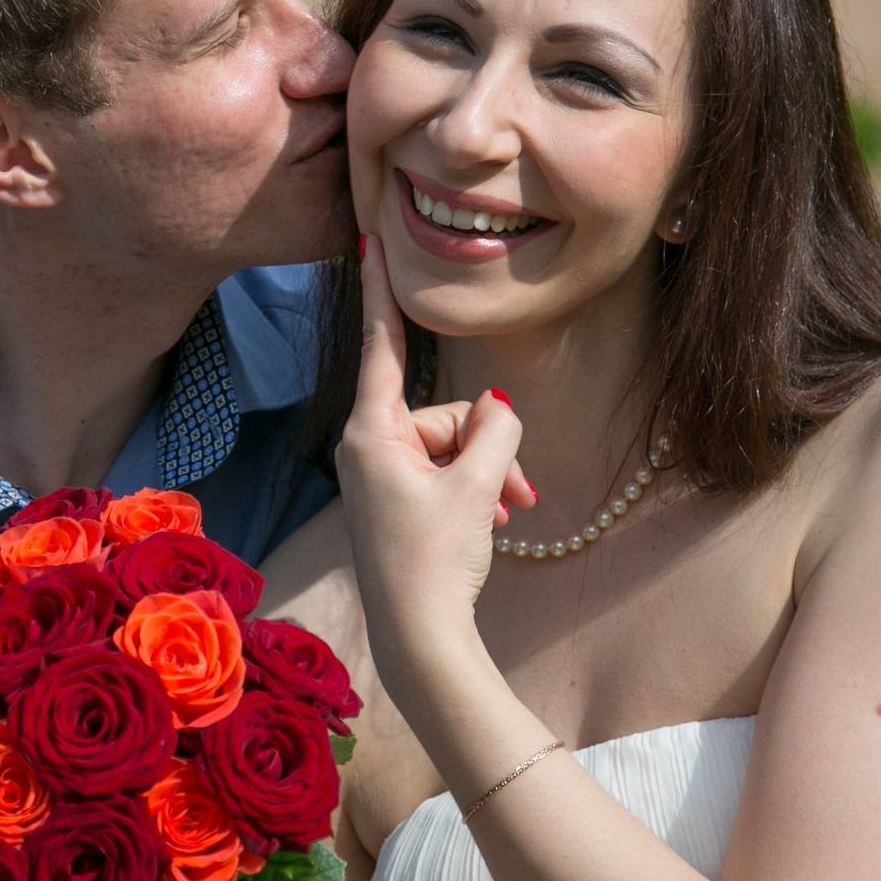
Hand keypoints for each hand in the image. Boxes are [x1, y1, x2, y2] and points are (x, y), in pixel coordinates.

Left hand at [333, 235, 532, 688]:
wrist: (420, 640)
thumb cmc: (436, 562)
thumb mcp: (478, 486)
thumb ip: (496, 430)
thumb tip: (497, 408)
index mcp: (372, 432)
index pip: (382, 344)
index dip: (382, 291)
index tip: (367, 240)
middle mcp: (368, 447)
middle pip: (445, 412)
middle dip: (488, 443)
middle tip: (514, 492)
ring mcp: (381, 478)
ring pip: (454, 446)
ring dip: (490, 474)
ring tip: (506, 513)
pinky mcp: (397, 504)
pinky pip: (447, 474)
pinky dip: (476, 493)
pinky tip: (494, 524)